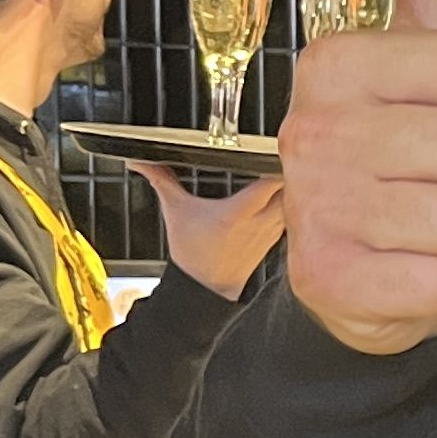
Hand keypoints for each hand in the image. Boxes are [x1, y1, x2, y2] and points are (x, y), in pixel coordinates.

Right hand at [137, 167, 285, 298]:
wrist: (205, 289)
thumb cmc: (193, 254)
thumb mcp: (176, 212)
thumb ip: (162, 181)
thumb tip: (142, 161)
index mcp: (239, 212)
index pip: (272, 181)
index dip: (275, 161)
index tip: (269, 148)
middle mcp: (261, 221)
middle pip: (290, 187)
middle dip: (287, 168)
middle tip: (274, 154)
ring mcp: (272, 230)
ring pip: (294, 200)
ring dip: (290, 185)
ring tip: (279, 169)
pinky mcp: (275, 238)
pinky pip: (291, 214)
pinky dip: (289, 202)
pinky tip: (279, 193)